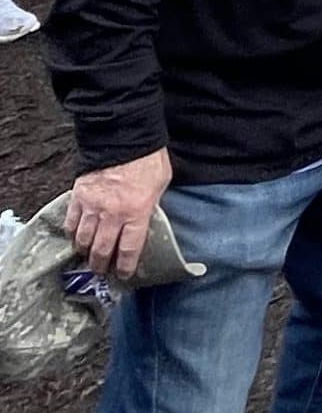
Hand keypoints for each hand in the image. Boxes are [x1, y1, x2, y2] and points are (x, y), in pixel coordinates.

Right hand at [65, 149, 173, 277]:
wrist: (124, 138)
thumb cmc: (149, 161)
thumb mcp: (161, 186)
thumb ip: (150, 206)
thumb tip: (144, 220)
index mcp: (137, 213)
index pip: (129, 250)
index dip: (125, 267)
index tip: (123, 275)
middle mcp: (112, 215)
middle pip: (102, 250)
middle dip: (101, 265)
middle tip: (101, 271)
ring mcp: (92, 207)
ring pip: (82, 239)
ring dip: (85, 251)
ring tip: (88, 256)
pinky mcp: (78, 197)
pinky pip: (70, 222)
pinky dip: (72, 233)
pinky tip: (75, 237)